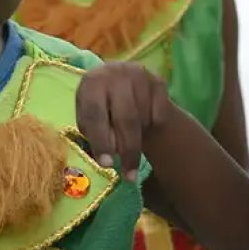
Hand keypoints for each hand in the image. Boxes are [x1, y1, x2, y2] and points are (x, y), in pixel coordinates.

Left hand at [76, 62, 168, 182]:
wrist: (121, 80)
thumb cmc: (100, 107)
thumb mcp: (90, 119)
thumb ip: (96, 135)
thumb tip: (109, 158)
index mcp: (91, 83)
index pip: (96, 116)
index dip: (101, 142)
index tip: (107, 165)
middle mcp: (115, 74)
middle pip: (126, 119)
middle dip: (128, 151)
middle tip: (129, 175)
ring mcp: (139, 75)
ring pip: (144, 118)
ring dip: (140, 138)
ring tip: (132, 143)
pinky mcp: (158, 81)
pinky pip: (159, 114)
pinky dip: (152, 126)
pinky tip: (143, 125)